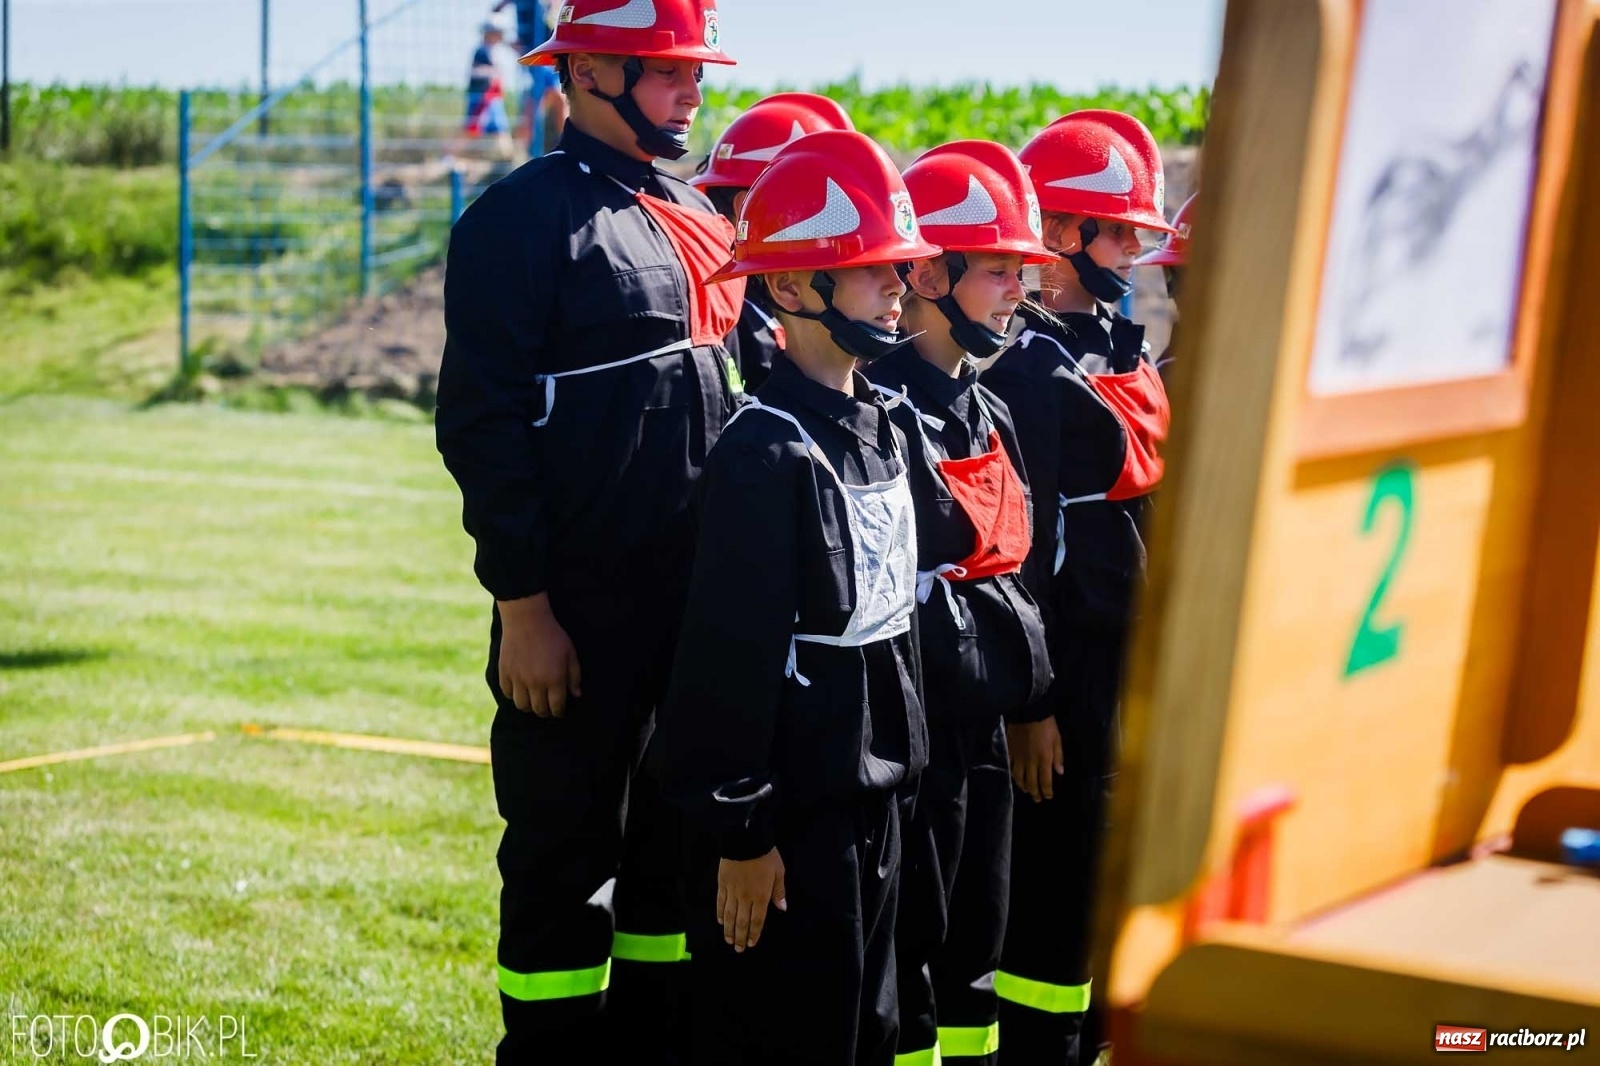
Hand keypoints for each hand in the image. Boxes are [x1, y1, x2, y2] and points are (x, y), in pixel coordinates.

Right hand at [496, 594, 581, 717]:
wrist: (527, 619)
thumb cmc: (552, 635)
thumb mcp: (570, 653)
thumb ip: (574, 676)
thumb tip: (576, 695)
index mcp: (554, 679)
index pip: (556, 706)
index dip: (559, 712)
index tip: (559, 711)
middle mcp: (535, 682)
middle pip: (539, 709)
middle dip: (545, 712)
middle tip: (547, 709)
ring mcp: (518, 678)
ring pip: (522, 705)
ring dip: (528, 707)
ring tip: (533, 702)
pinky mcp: (505, 672)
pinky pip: (507, 693)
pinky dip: (513, 695)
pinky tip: (519, 691)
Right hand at [716, 849, 786, 952]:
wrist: (746, 839)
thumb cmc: (766, 855)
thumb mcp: (779, 871)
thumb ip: (779, 891)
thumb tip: (782, 908)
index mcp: (761, 896)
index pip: (757, 920)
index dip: (754, 933)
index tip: (752, 943)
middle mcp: (745, 897)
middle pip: (742, 921)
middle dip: (740, 937)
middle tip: (738, 949)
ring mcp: (732, 891)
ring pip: (729, 915)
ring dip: (729, 929)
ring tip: (729, 940)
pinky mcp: (722, 884)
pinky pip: (720, 902)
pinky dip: (719, 913)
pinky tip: (720, 921)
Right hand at [1007, 717, 1063, 802]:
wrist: (1028, 712)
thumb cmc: (1046, 725)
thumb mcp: (1057, 740)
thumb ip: (1058, 757)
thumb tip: (1059, 772)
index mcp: (1044, 759)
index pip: (1045, 781)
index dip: (1046, 791)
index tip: (1048, 797)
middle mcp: (1030, 762)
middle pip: (1031, 783)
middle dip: (1035, 793)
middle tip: (1037, 799)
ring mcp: (1019, 758)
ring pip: (1019, 778)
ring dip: (1023, 786)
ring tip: (1027, 790)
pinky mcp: (1011, 752)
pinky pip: (1011, 767)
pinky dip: (1014, 775)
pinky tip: (1016, 777)